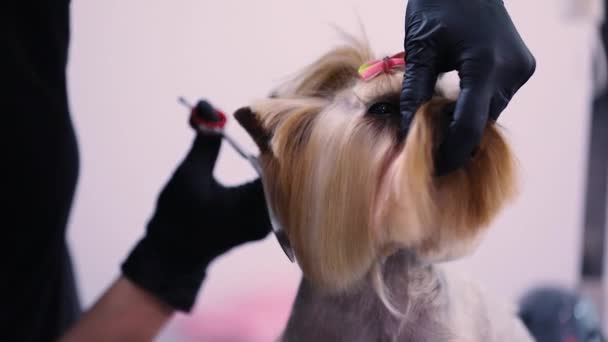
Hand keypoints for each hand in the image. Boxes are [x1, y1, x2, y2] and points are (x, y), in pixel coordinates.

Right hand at [122, 102, 269, 310]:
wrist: (173, 256)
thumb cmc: (176, 218)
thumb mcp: (189, 174)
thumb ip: (206, 142)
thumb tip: (209, 108)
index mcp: (250, 208)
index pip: (274, 165)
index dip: (268, 137)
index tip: (258, 116)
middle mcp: (267, 220)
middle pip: (285, 174)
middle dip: (275, 145)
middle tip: (266, 120)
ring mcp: (269, 225)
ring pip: (283, 184)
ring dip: (274, 160)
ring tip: (264, 135)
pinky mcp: (264, 224)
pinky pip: (276, 193)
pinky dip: (270, 174)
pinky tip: (264, 156)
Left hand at [400, 0, 535, 174]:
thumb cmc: (437, 5)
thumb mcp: (419, 50)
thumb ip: (413, 93)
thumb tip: (404, 133)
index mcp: (487, 66)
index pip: (470, 127)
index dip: (450, 153)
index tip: (432, 168)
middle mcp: (512, 70)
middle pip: (481, 123)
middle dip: (453, 137)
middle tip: (426, 147)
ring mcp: (520, 69)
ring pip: (489, 113)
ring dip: (463, 120)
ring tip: (434, 123)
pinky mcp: (521, 66)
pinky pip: (495, 98)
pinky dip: (474, 105)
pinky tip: (451, 104)